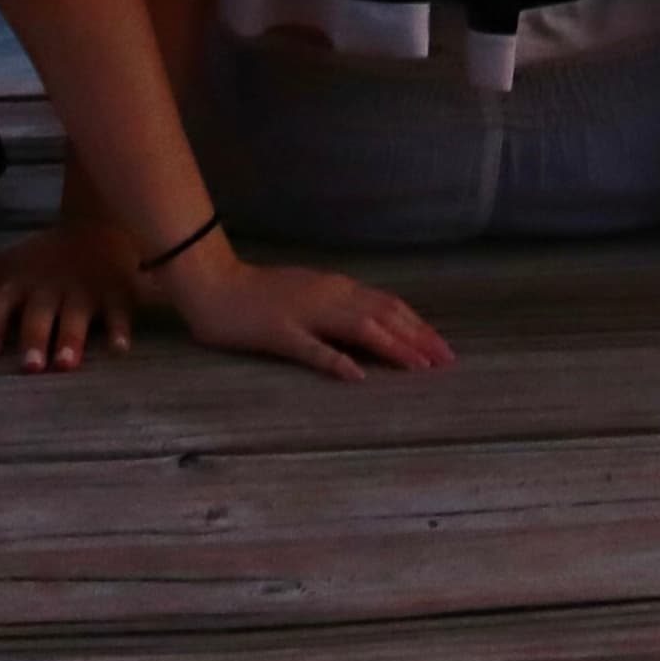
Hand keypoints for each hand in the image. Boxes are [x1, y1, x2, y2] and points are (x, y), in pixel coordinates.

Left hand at [0, 221, 144, 371]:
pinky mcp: (117, 294)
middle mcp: (51, 289)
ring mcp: (85, 291)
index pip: (0, 304)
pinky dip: (121, 330)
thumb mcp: (4, 264)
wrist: (100, 224)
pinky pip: (120, 313)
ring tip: (65, 364)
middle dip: (34, 338)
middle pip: (39, 315)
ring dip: (71, 339)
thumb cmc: (44, 256)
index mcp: (22, 283)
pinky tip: (119, 350)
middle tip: (29, 366)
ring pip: (77, 318)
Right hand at [167, 253, 453, 380]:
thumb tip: (373, 325)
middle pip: (383, 315)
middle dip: (418, 338)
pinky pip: (312, 348)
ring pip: (359, 329)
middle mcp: (328, 296)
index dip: (418, 326)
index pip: (388, 305)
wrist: (213, 284)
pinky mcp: (279, 333)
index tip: (442, 347)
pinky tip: (357, 376)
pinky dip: (337, 361)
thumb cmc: (258, 294)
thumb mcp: (308, 294)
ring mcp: (304, 314)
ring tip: (420, 367)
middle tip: (446, 361)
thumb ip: (338, 307)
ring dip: (393, 348)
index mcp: (336, 288)